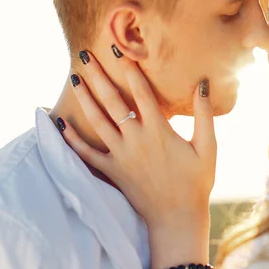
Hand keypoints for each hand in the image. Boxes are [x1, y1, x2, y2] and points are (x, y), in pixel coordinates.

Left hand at [60, 52, 216, 232]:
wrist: (176, 218)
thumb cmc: (196, 182)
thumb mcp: (208, 148)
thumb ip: (204, 115)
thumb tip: (201, 84)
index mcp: (158, 131)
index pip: (141, 92)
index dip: (130, 69)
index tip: (120, 50)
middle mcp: (135, 139)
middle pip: (112, 101)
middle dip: (98, 76)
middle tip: (85, 55)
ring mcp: (120, 155)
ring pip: (97, 121)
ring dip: (84, 99)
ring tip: (75, 78)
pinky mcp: (112, 171)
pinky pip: (87, 154)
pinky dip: (72, 140)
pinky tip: (60, 124)